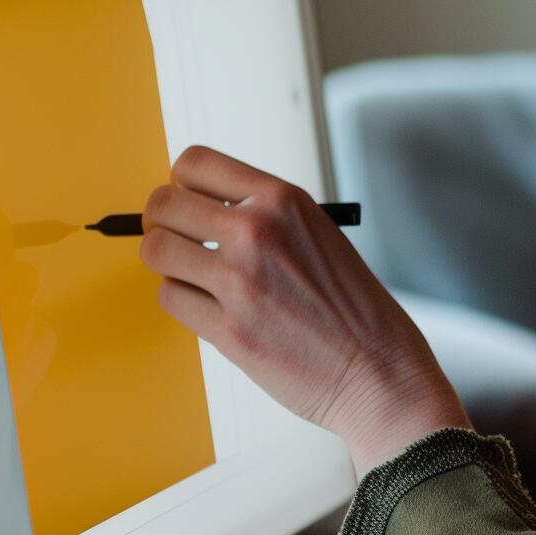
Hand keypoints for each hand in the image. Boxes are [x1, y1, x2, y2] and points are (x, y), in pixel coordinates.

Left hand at [141, 146, 467, 474]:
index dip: (182, 184)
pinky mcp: (228, 329)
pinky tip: (212, 308)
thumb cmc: (353, 309)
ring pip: (157, 252)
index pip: (194, 164)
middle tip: (178, 242)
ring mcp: (239, 281)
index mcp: (282, 200)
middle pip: (164, 205)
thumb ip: (265, 218)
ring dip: (168, 264)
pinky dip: (183, 302)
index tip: (189, 204)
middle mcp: (256, 231)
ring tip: (196, 278)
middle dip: (163, 224)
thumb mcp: (318, 235)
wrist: (378, 371)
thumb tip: (201, 210)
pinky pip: (171, 299)